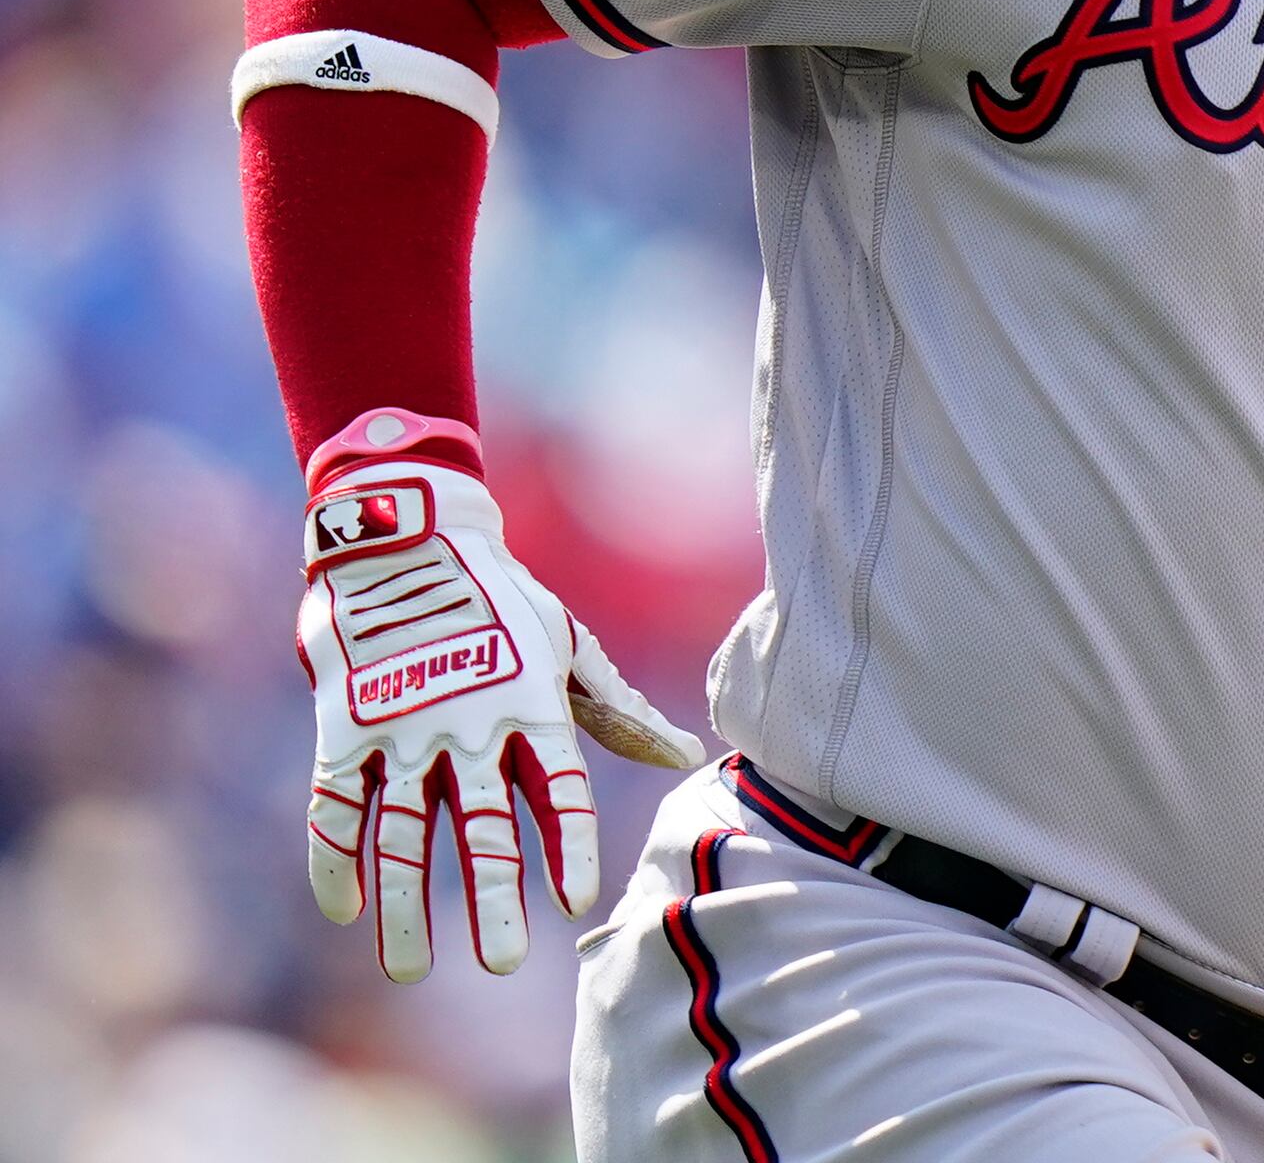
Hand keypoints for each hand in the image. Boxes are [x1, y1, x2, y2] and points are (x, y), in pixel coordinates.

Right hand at [300, 451, 707, 979]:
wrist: (406, 536)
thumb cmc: (501, 595)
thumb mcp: (567, 642)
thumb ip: (617, 709)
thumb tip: (684, 758)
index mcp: (530, 704)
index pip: (558, 786)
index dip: (566, 841)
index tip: (576, 899)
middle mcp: (468, 725)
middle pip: (483, 825)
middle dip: (492, 897)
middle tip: (505, 963)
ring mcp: (400, 729)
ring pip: (403, 832)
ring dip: (406, 903)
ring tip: (412, 971)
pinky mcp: (343, 726)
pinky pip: (334, 804)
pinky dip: (334, 858)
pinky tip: (343, 912)